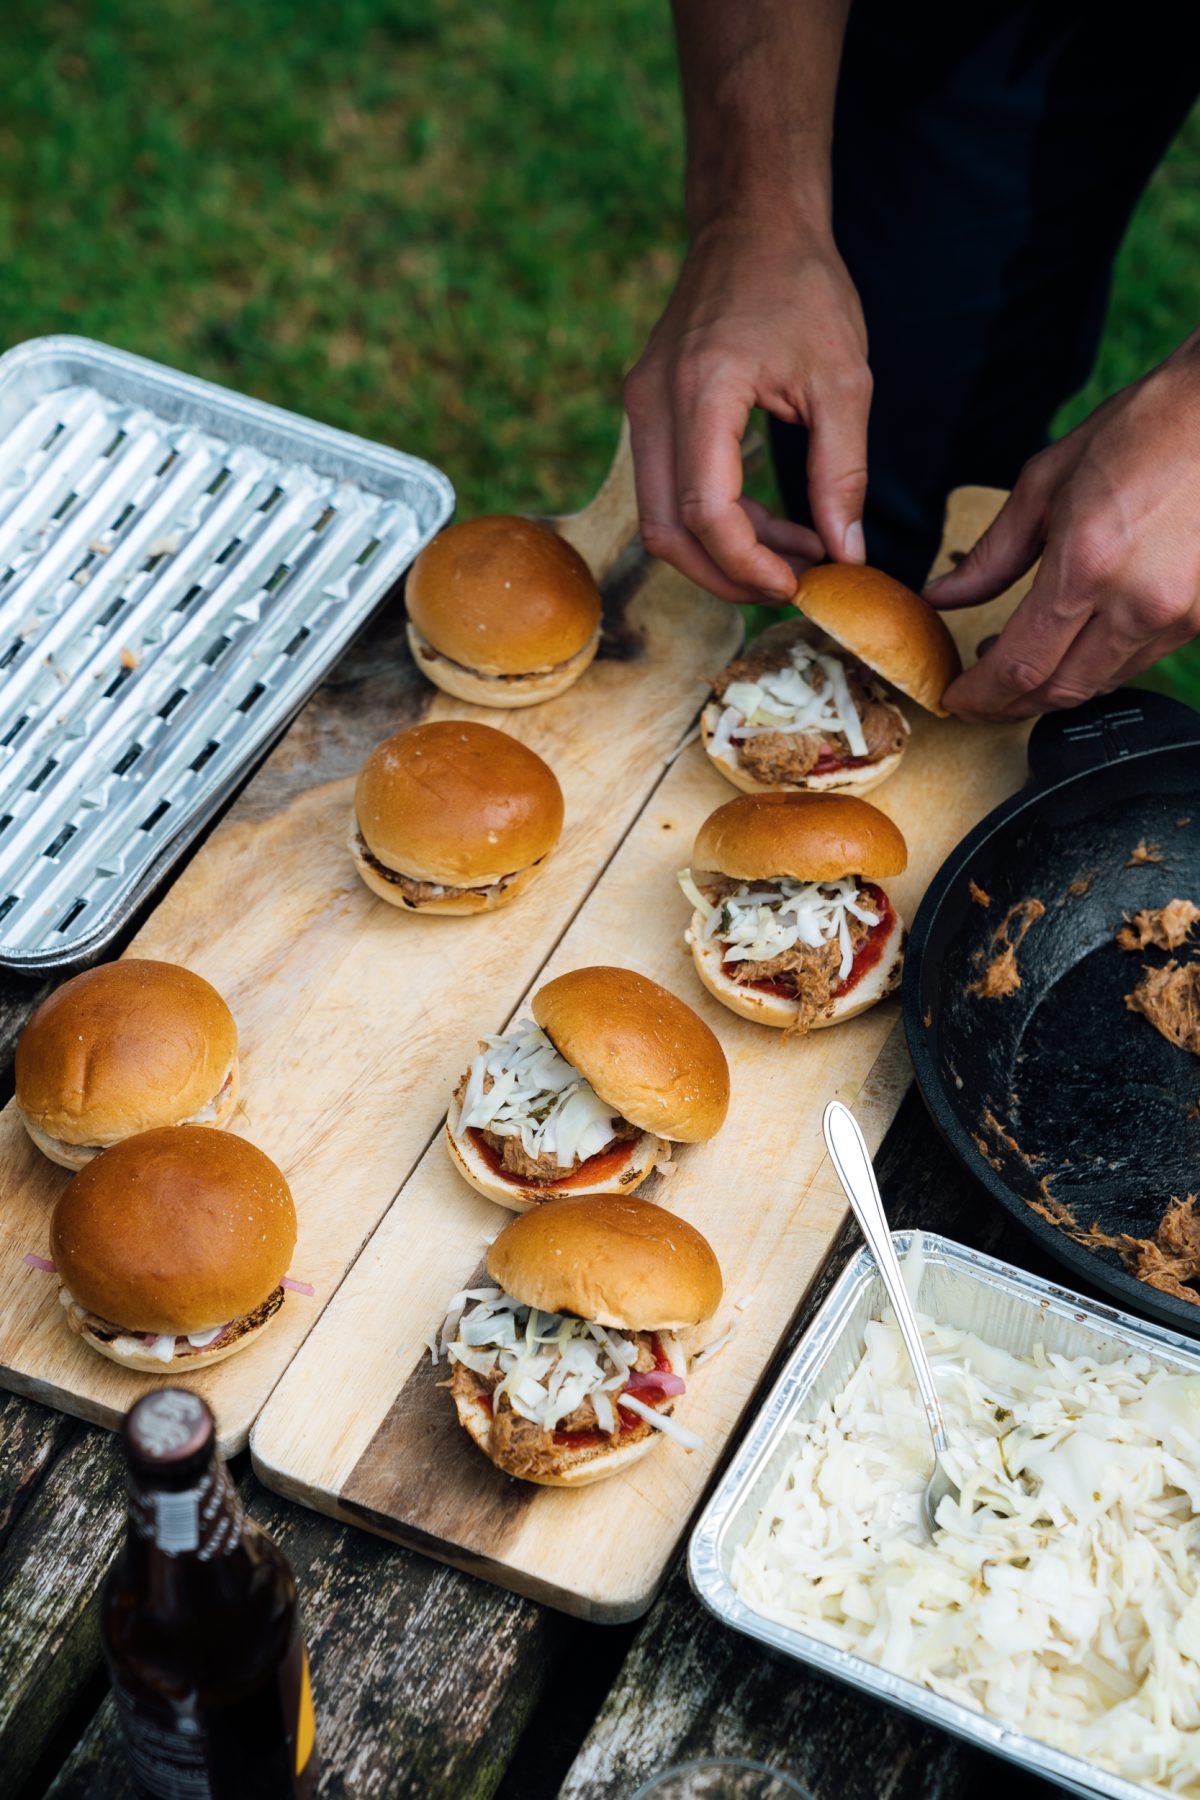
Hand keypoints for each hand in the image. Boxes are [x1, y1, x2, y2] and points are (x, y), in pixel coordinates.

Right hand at [624, 215, 870, 602]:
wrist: (753, 222)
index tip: (797, 585)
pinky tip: (776, 525)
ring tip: (798, 555)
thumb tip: (847, 554)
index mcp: (702, 390)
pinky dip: (718, 520)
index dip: (747, 565)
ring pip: (662, 518)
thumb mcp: (843, 381)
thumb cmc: (802, 286)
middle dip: (726, 575)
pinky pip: (671, 488)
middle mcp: (654, 403)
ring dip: (724, 552)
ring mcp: (641, 407)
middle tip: (791, 588)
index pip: (705, 511)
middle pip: (666, 530)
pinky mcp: (648, 411)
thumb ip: (843, 473)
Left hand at [926, 336, 1199, 720]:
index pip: (1020, 666)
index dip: (979, 696)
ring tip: (1019, 666)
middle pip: (1060, 691)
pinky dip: (1096, 665)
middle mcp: (1138, 603)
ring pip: (1100, 685)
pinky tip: (1073, 644)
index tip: (955, 699)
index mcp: (1088, 565)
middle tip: (979, 695)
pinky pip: (1137, 662)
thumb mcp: (1046, 484)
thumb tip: (944, 596)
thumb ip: (992, 555)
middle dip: (1010, 704)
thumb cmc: (1141, 432)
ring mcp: (1179, 615)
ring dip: (1054, 687)